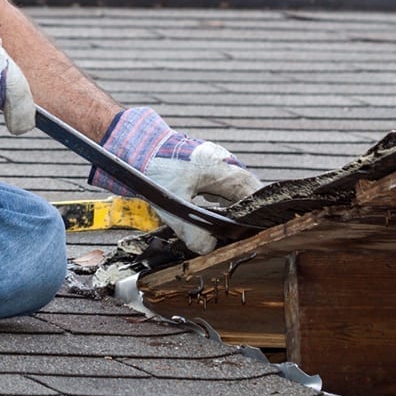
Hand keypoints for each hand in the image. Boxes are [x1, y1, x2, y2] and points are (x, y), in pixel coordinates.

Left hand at [92, 107, 261, 253]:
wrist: (138, 145)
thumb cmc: (158, 167)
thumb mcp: (174, 204)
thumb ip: (191, 230)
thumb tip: (208, 249)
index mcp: (227, 170)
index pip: (255, 195)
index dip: (258, 215)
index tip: (254, 233)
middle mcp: (227, 163)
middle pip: (247, 193)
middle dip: (244, 214)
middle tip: (238, 236)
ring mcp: (217, 161)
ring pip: (234, 188)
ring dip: (232, 207)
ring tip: (226, 228)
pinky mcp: (205, 163)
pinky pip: (221, 184)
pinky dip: (219, 199)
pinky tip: (211, 212)